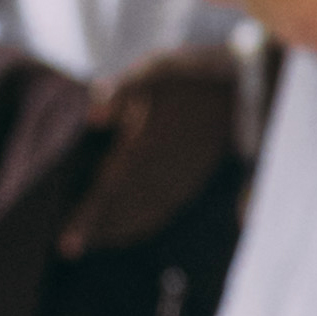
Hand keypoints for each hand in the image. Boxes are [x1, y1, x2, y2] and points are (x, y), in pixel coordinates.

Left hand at [58, 52, 245, 254]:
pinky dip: (144, 222)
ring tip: (92, 241)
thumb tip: (93, 116)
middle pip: (126, 207)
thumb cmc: (195, 73)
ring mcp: (184, 176)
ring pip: (147, 212)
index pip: (114, 187)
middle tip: (69, 247)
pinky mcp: (194, 177)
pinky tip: (130, 228)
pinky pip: (166, 208)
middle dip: (98, 229)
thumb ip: (124, 88)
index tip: (69, 239)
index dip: (90, 215)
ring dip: (119, 228)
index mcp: (154, 143)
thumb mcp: (158, 68)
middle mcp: (169, 167)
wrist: (247, 84)